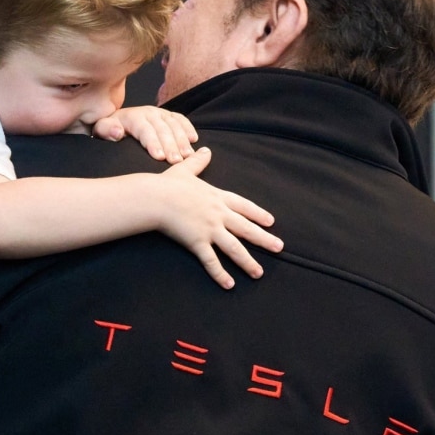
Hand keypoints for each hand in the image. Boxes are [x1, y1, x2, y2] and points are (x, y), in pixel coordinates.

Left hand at [93, 106, 197, 162]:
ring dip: (182, 140)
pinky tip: (194, 140)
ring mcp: (160, 114)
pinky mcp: (169, 116)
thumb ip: (106, 130)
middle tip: (177, 161)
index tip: (159, 157)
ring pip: (174, 125)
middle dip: (171, 145)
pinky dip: (188, 128)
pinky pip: (181, 120)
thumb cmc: (110, 130)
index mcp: (132, 116)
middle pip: (163, 129)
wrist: (116, 121)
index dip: (153, 143)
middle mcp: (148, 113)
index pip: (145, 129)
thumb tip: (117, 132)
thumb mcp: (101, 129)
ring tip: (188, 155)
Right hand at [154, 147, 283, 288]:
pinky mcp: (198, 242)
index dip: (258, 214)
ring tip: (259, 273)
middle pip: (246, 228)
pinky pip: (212, 261)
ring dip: (248, 262)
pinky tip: (230, 284)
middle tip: (279, 247)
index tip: (271, 221)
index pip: (244, 206)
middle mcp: (218, 214)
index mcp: (217, 197)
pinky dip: (221, 274)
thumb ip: (198, 162)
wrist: (155, 197)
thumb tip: (205, 150)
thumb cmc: (168, 184)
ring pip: (234, 248)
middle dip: (264, 239)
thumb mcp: (186, 170)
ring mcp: (210, 229)